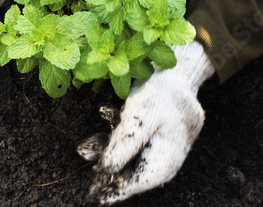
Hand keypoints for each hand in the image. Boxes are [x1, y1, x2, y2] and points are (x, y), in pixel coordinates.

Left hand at [78, 41, 214, 203]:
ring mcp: (162, 147)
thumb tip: (105, 173)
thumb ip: (122, 148)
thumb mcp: (138, 119)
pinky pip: (133, 142)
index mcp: (165, 162)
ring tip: (85, 148)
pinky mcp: (156, 134)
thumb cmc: (161, 93)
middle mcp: (165, 160)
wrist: (179, 68)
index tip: (91, 194)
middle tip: (84, 164)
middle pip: (131, 172)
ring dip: (108, 150)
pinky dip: (117, 137)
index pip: (133, 185)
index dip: (110, 189)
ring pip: (130, 156)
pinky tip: (102, 128)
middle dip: (106, 169)